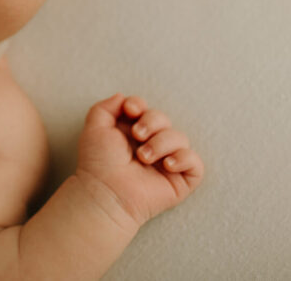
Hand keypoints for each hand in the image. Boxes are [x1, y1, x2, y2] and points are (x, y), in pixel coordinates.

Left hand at [75, 93, 203, 227]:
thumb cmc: (98, 162)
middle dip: (152, 122)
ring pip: (180, 137)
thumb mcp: (95, 127)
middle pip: (164, 119)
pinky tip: (166, 164)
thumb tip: (124, 97)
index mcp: (132, 132)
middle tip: (137, 136)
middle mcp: (151, 145)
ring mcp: (166, 162)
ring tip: (143, 157)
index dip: (140, 105)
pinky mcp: (180, 180)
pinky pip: (195, 162)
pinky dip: (184, 158)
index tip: (130, 110)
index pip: (145, 109)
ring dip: (162, 143)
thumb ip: (106, 107)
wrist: (106, 191)